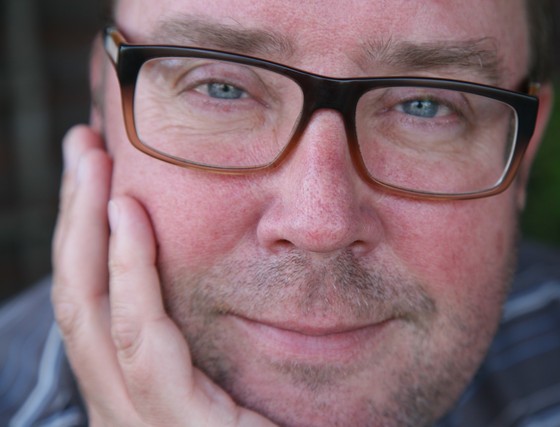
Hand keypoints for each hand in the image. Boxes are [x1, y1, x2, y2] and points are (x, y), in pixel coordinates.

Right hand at [52, 125, 275, 425]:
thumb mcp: (235, 375)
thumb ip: (204, 336)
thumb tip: (210, 258)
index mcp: (138, 394)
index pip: (96, 307)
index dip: (85, 240)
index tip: (98, 176)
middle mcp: (125, 408)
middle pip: (80, 302)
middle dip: (74, 221)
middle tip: (82, 146)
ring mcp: (142, 423)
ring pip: (92, 316)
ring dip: (86, 233)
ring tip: (93, 163)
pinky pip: (140, 342)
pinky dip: (130, 276)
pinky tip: (128, 218)